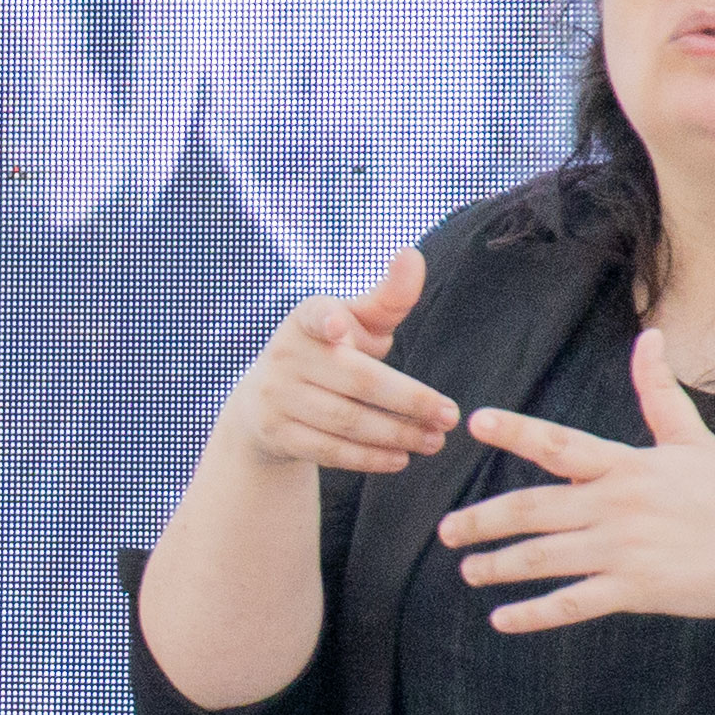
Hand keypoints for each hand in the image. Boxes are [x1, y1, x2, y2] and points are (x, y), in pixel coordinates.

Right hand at [219, 245, 453, 476]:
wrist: (264, 401)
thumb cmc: (331, 351)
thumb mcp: (356, 322)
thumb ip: (389, 296)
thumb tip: (411, 254)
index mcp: (305, 320)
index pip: (315, 314)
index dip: (328, 319)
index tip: (341, 326)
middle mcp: (284, 356)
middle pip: (357, 381)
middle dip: (409, 401)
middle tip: (450, 416)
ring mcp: (276, 397)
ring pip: (346, 421)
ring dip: (397, 434)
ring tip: (435, 441)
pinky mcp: (276, 434)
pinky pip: (329, 450)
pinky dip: (369, 458)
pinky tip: (401, 459)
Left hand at [438, 336, 714, 631]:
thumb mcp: (694, 440)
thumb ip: (659, 393)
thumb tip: (650, 335)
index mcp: (628, 466)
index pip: (561, 444)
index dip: (517, 431)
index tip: (474, 421)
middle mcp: (619, 506)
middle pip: (535, 509)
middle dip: (484, 520)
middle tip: (445, 530)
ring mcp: (625, 551)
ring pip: (544, 558)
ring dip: (498, 566)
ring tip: (467, 570)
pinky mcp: (635, 590)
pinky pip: (572, 603)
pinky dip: (534, 614)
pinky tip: (501, 619)